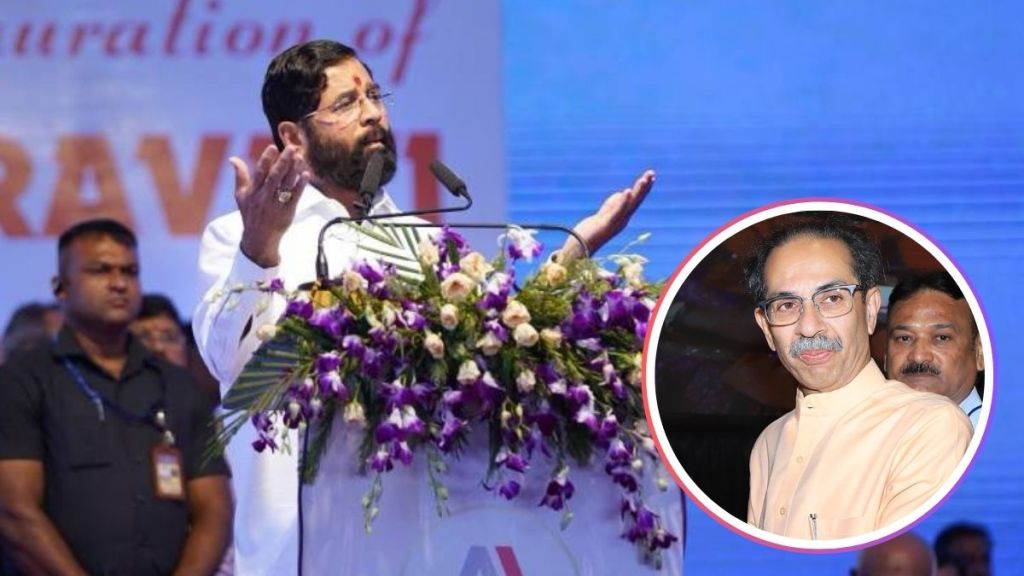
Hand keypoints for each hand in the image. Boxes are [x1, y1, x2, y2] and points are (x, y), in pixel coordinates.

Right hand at [233, 145, 310, 267]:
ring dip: (294, 170)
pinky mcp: (287, 212)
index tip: (273, 147)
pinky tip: (306, 174)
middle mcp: (264, 197)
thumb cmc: (250, 214)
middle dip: (284, 161)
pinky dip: (300, 185)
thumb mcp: (241, 196)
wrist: (259, 239)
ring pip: (286, 184)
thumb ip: (239, 176)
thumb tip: (233, 158)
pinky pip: (295, 196)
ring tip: (300, 157)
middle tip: (292, 148)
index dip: (266, 160)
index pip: (260, 173)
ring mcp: (276, 205)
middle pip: (275, 176)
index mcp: (253, 192)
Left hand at [560, 169, 654, 260]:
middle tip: (652, 173)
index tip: (650, 176)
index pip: (635, 200)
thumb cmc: (591, 231)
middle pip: (636, 201)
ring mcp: (615, 223)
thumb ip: (613, 204)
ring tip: (643, 179)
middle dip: (644, 187)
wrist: (581, 248)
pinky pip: (617, 212)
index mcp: (622, 217)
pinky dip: (622, 202)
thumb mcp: (604, 214)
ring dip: (637, 192)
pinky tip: (627, 191)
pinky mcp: (606, 225)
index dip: (643, 188)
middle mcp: (622, 220)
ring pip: (629, 205)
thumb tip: (623, 193)